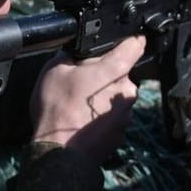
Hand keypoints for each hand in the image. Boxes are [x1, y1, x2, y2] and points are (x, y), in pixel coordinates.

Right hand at [31, 35, 145, 163]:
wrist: (59, 152)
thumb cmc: (58, 109)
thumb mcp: (55, 69)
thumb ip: (71, 55)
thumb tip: (76, 53)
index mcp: (115, 70)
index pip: (135, 45)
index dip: (131, 39)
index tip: (129, 38)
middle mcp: (126, 90)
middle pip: (119, 73)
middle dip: (103, 74)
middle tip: (80, 82)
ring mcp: (126, 114)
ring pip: (115, 96)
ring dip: (102, 96)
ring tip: (78, 105)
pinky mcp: (121, 132)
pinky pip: (112, 116)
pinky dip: (100, 116)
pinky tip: (82, 120)